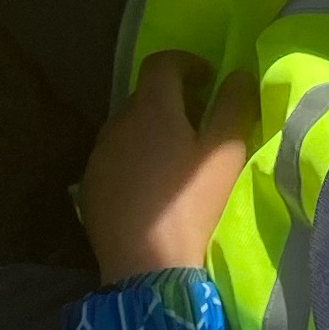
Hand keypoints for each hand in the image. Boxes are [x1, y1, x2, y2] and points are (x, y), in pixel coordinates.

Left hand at [78, 52, 260, 277]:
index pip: (162, 63)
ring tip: (177, 159)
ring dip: (152, 132)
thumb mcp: (225, 154)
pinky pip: (115, 160)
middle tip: (201, 122)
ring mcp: (99, 157)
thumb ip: (235, 106)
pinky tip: (152, 189)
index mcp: (150, 108)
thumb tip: (238, 75)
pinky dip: (135, 161)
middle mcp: (117, 123)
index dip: (187, 63)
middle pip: (145, 97)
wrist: (145, 267)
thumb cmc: (192, 205)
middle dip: (173, 101)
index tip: (209, 79)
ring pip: (128, 129)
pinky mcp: (90, 188)